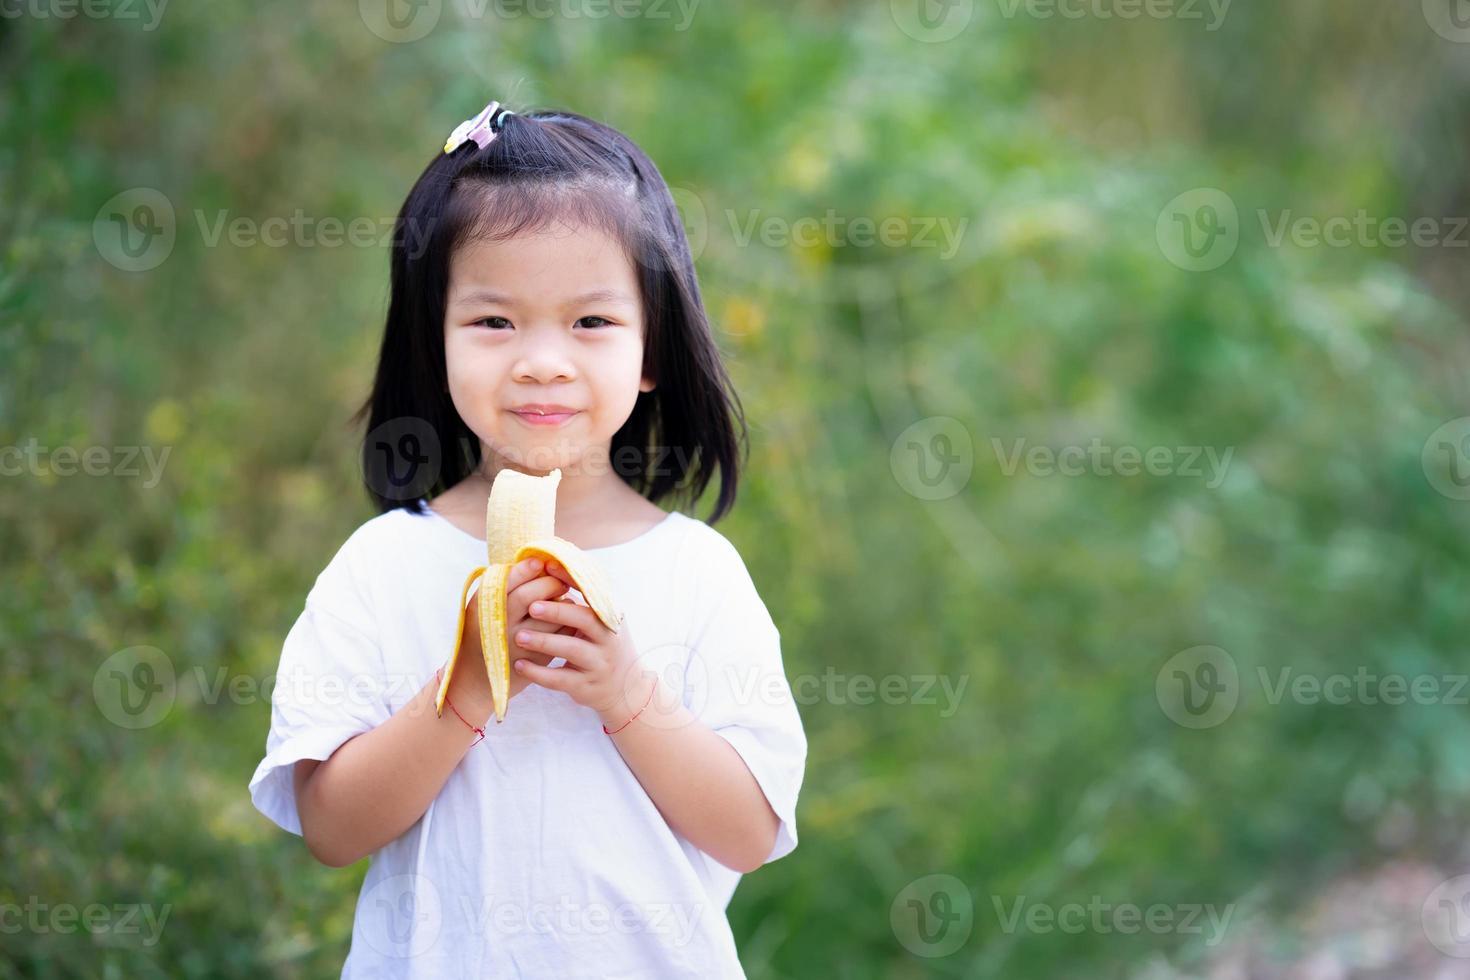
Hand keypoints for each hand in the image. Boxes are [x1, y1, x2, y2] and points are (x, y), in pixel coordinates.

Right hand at [447, 557, 575, 716]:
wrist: (476, 678)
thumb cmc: (481, 633)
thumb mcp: (481, 609)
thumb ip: (502, 588)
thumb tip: (534, 562)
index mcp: (484, 609)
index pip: (510, 582)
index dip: (527, 569)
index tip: (540, 562)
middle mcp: (502, 626)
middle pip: (533, 596)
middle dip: (551, 583)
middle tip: (559, 581)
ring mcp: (520, 645)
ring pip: (551, 616)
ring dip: (563, 603)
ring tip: (564, 597)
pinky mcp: (537, 660)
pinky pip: (561, 634)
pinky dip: (568, 622)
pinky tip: (566, 617)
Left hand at [512, 560, 650, 727]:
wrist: (625, 688)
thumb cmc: (602, 646)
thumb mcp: (600, 623)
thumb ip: (581, 603)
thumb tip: (548, 568)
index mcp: (609, 617)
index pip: (591, 592)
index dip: (570, 577)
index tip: (547, 566)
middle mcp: (608, 638)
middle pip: (585, 620)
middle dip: (557, 612)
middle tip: (532, 606)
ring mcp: (599, 664)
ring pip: (572, 650)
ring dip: (544, 642)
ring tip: (519, 637)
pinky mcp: (587, 687)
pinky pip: (561, 679)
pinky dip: (539, 673)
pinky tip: (520, 665)